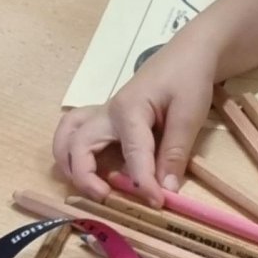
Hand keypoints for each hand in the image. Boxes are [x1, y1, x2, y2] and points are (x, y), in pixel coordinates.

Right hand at [53, 36, 217, 201]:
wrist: (188, 53)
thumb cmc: (189, 78)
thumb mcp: (189, 114)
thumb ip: (175, 153)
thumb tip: (166, 190)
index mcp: (129, 110)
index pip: (133, 155)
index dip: (143, 184)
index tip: (157, 203)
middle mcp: (108, 113)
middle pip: (78, 146)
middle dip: (85, 177)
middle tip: (107, 198)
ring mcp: (104, 114)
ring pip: (68, 137)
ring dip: (69, 164)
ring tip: (89, 187)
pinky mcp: (107, 118)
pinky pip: (77, 132)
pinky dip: (73, 152)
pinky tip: (89, 169)